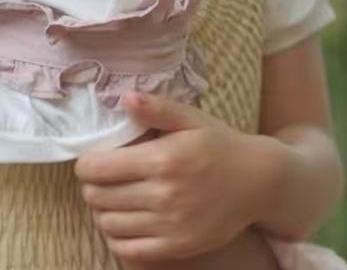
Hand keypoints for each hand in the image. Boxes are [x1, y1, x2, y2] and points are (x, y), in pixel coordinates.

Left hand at [75, 91, 283, 262]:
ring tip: (116, 199)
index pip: (97, 168)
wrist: (260, 182)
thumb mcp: (194, 121)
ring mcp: (170, 225)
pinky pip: (126, 248)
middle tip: (104, 179)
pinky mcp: (175, 247)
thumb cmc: (223, 147)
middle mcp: (165, 194)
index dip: (86, 164)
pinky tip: (127, 221)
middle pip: (97, 197)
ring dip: (103, 211)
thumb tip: (125, 98)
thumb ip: (159, 109)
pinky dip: (117, 235)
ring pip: (107, 223)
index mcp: (164, 159)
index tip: (94, 161)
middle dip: (93, 186)